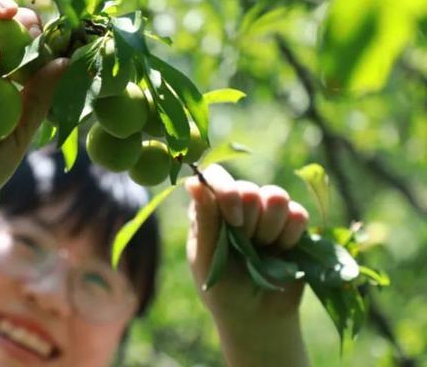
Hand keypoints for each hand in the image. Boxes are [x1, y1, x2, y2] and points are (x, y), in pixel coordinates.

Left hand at [185, 164, 310, 365]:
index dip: (227, 192)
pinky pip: (298, 214)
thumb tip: (192, 181)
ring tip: (264, 250)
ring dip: (270, 229)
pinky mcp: (292, 225)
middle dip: (249, 224)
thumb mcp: (207, 258)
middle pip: (249, 190)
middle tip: (246, 249)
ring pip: (276, 197)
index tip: (234, 221)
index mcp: (208, 208)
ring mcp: (265, 212)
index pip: (215, 175)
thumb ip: (204, 220)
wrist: (257, 317)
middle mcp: (236, 204)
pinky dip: (291, 236)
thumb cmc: (222, 289)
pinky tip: (283, 252)